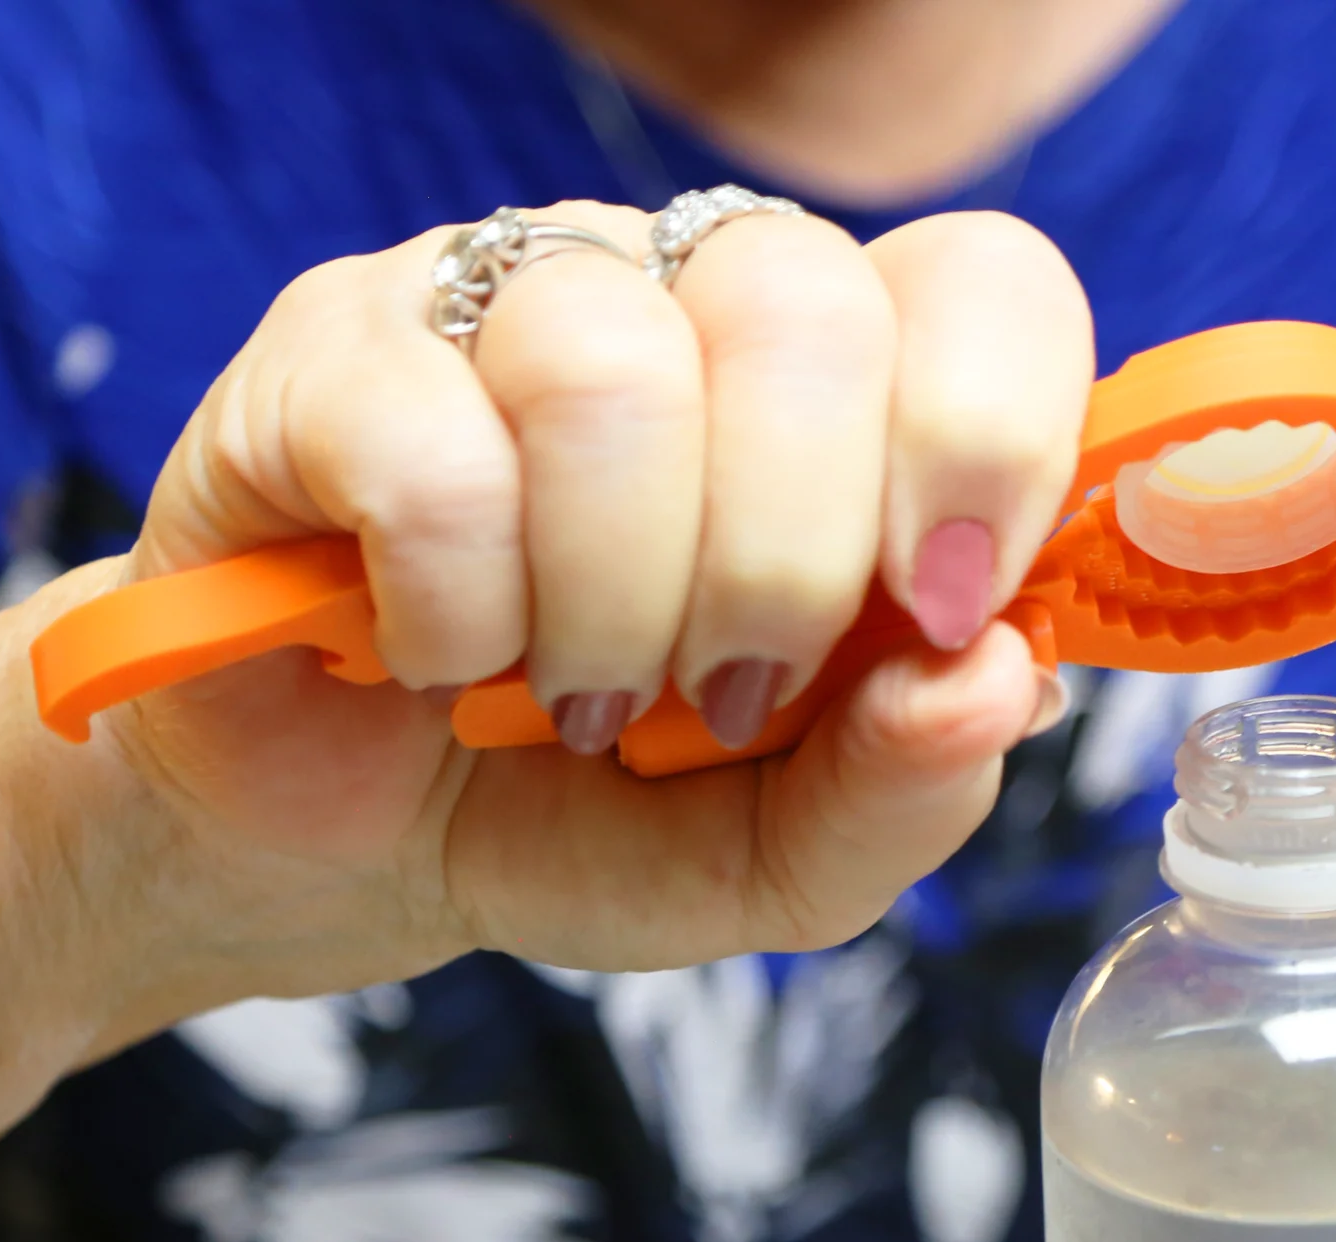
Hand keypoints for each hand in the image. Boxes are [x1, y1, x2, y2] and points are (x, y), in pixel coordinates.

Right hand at [0, 202, 1091, 1055]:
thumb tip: (1000, 677)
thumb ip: (907, 789)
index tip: (943, 613)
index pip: (979, 288)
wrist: (349, 844)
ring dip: (609, 605)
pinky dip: (457, 610)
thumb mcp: (774, 859)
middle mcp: (682, 303)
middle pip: (805, 311)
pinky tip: (439, 657)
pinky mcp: (335, 351)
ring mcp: (504, 303)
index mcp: (838, 396)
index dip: (992, 440)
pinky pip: (432, 447)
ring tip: (570, 694)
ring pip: (612, 374)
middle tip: (714, 697)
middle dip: (780, 569)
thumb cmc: (578, 814)